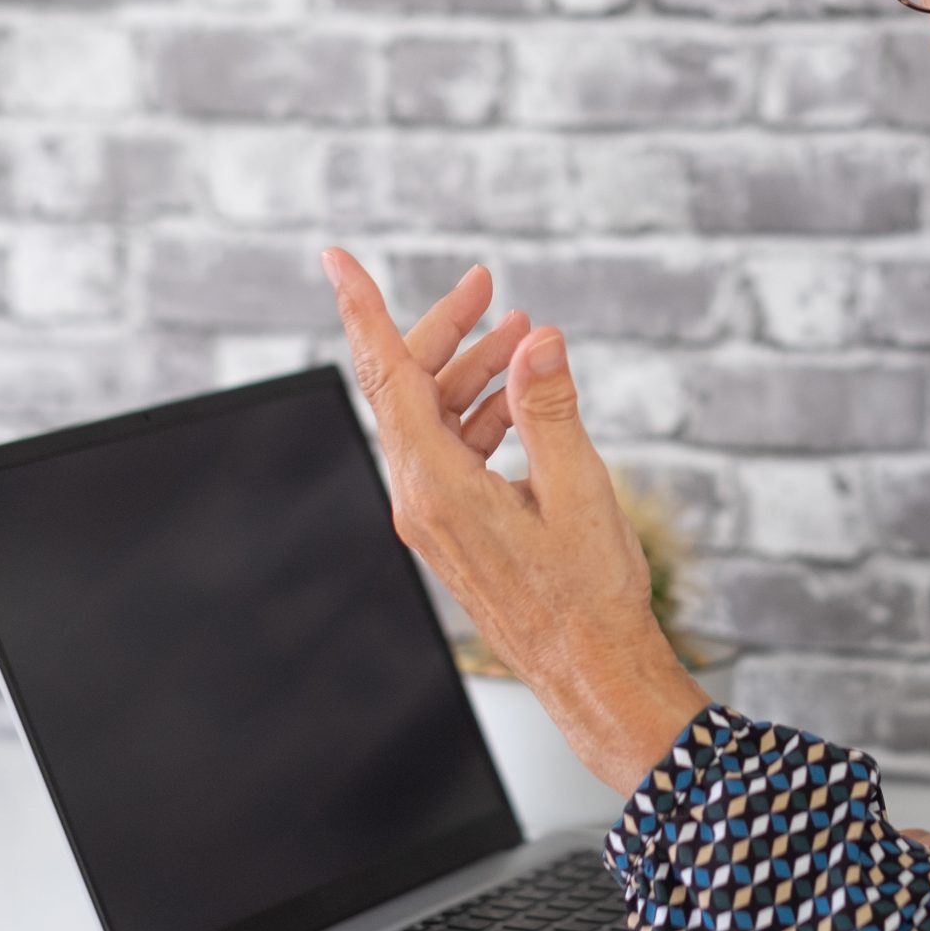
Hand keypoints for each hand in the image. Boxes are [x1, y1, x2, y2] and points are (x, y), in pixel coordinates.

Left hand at [318, 247, 711, 792]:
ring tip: (524, 339)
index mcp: (438, 487)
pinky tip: (521, 399)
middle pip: (408, 389)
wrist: (591, 671)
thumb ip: (551, 409)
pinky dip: (481, 414)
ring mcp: (433, 517)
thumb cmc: (588, 594)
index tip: (337, 259)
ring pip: (432, 419)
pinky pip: (450, 452)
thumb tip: (536, 341)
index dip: (362, 310)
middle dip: (447, 331)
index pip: (387, 377)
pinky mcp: (453, 528)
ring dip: (474, 373)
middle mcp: (421, 500)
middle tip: (488, 287)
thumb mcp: (579, 489)